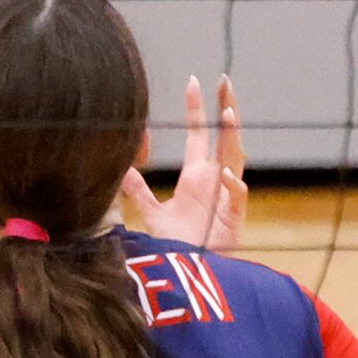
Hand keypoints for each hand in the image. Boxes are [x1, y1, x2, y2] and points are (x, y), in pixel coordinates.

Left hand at [120, 74, 245, 251]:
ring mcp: (227, 197)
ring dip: (233, 137)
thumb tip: (121, 168)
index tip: (193, 82)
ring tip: (229, 114)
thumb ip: (138, 191)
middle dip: (227, 109)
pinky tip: (223, 172)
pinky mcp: (234, 217)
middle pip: (225, 137)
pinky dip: (232, 183)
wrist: (192, 274)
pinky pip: (237, 195)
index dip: (197, 110)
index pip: (199, 135)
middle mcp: (215, 181)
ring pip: (236, 158)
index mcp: (198, 177)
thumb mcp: (153, 214)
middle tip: (226, 82)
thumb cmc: (180, 245)